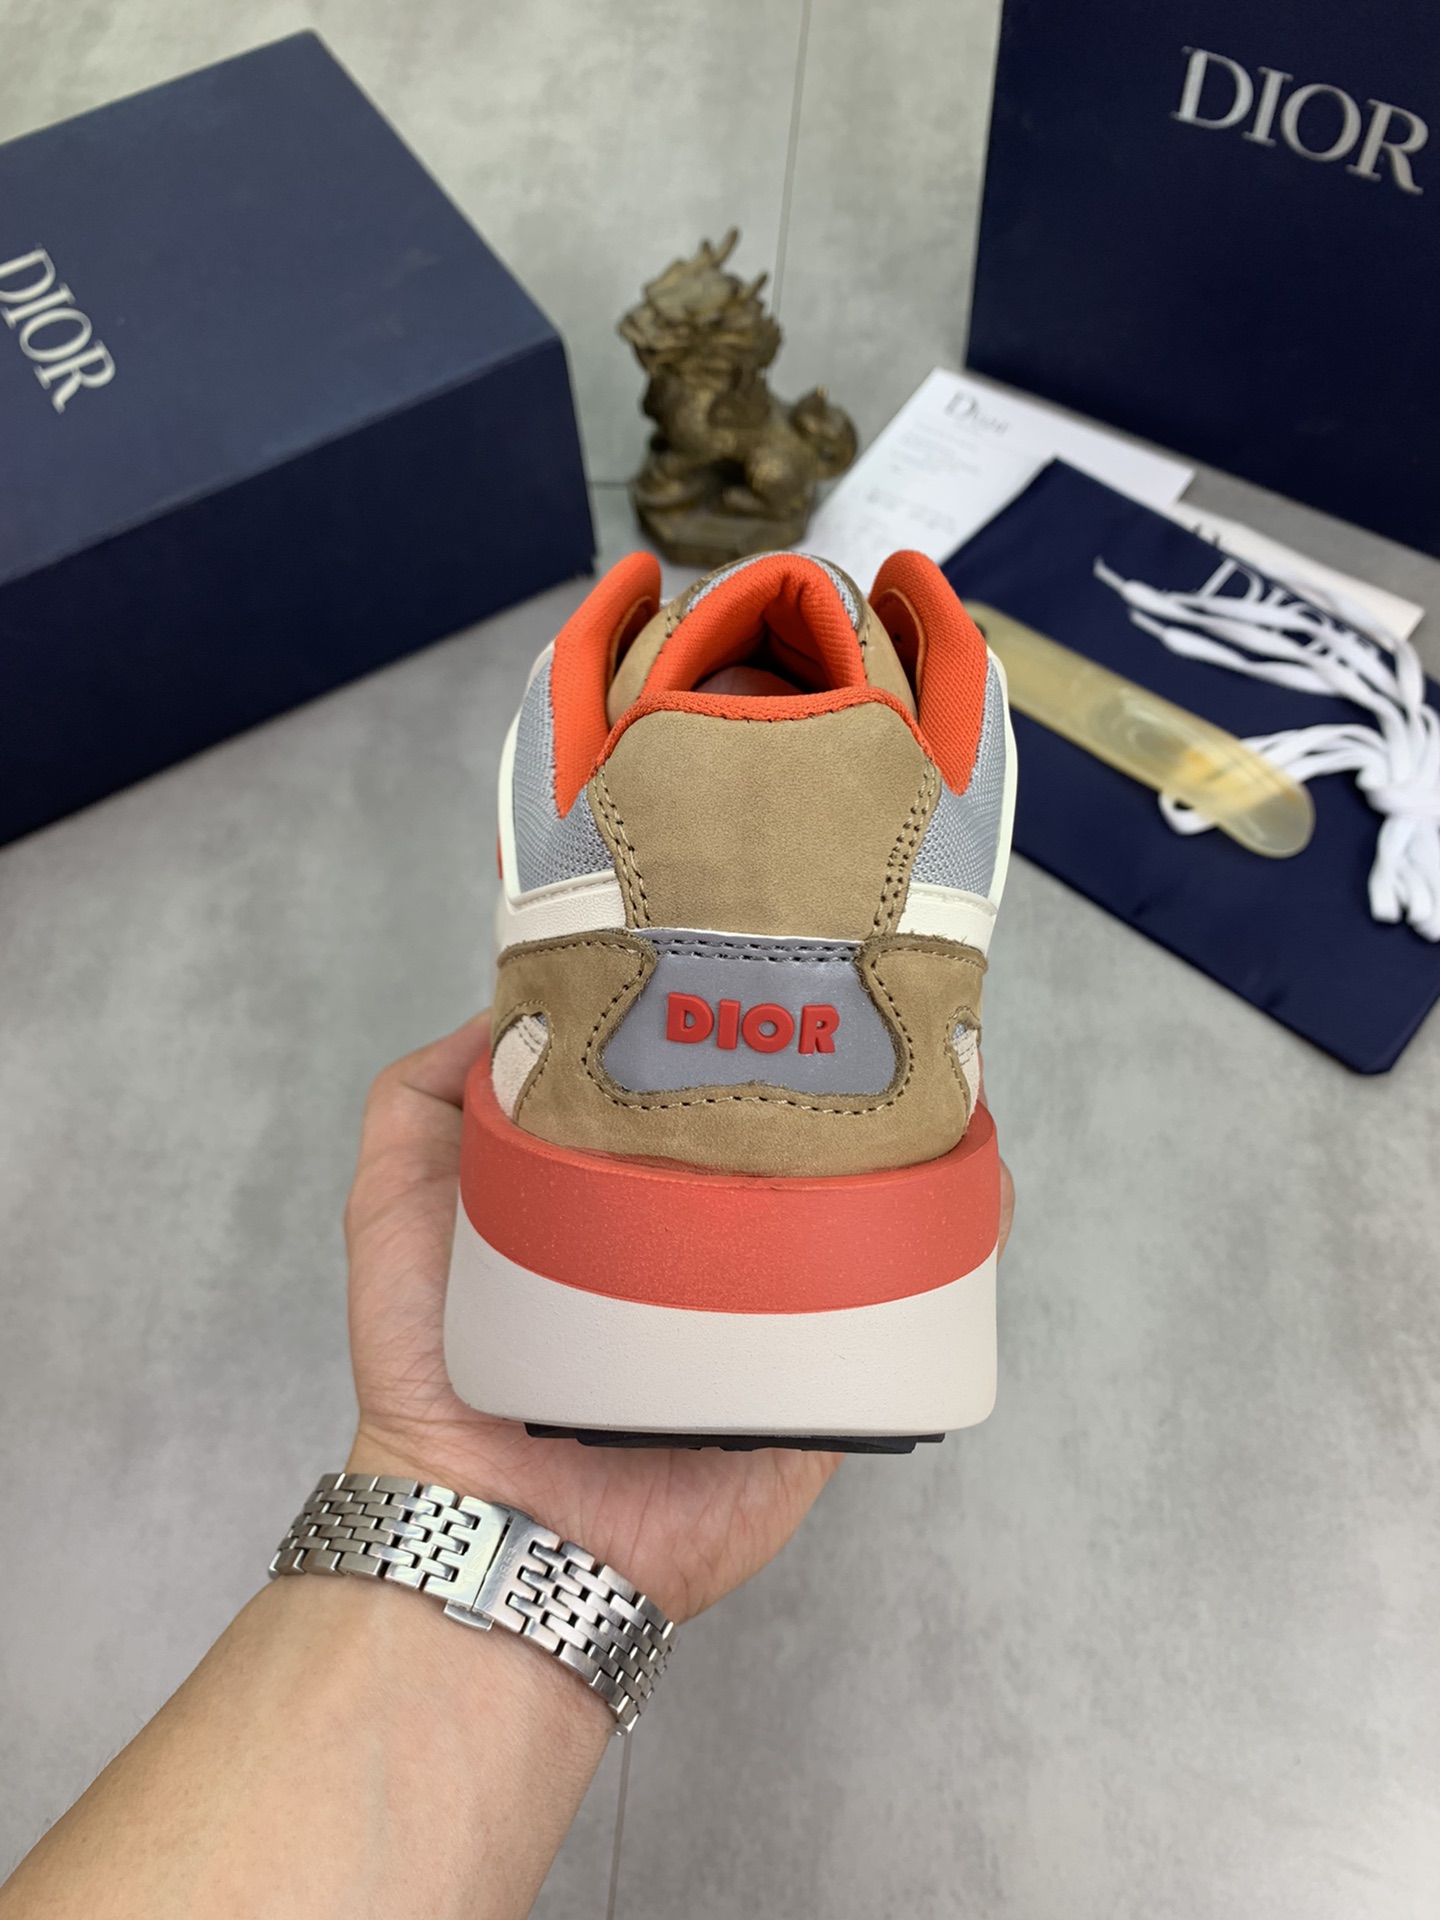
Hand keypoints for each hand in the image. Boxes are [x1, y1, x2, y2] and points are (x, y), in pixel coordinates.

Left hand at [345, 1017, 1013, 1622]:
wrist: (489, 1522)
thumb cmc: (431, 1370)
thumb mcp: (394, 1204)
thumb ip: (420, 1101)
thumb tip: (500, 1008)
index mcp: (623, 1198)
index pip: (694, 1096)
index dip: (730, 1034)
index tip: (761, 967)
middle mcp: (699, 1249)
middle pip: (786, 1147)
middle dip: (833, 1083)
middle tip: (862, 1016)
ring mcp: (761, 1315)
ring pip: (860, 1218)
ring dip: (910, 1153)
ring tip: (937, 1082)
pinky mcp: (809, 1383)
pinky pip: (898, 1319)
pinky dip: (946, 1255)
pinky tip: (973, 1193)